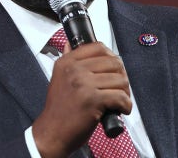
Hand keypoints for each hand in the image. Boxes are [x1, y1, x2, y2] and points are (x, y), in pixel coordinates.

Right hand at [32, 42, 131, 156]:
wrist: (51, 133)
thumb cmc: (59, 110)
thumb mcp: (59, 78)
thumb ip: (68, 61)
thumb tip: (71, 45)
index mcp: (67, 62)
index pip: (98, 47)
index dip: (111, 57)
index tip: (114, 68)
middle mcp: (74, 70)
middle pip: (113, 62)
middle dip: (122, 76)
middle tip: (120, 88)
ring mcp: (83, 84)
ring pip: (120, 79)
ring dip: (125, 92)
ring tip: (120, 100)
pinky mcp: (93, 100)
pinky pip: (120, 97)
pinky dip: (126, 105)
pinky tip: (121, 109)